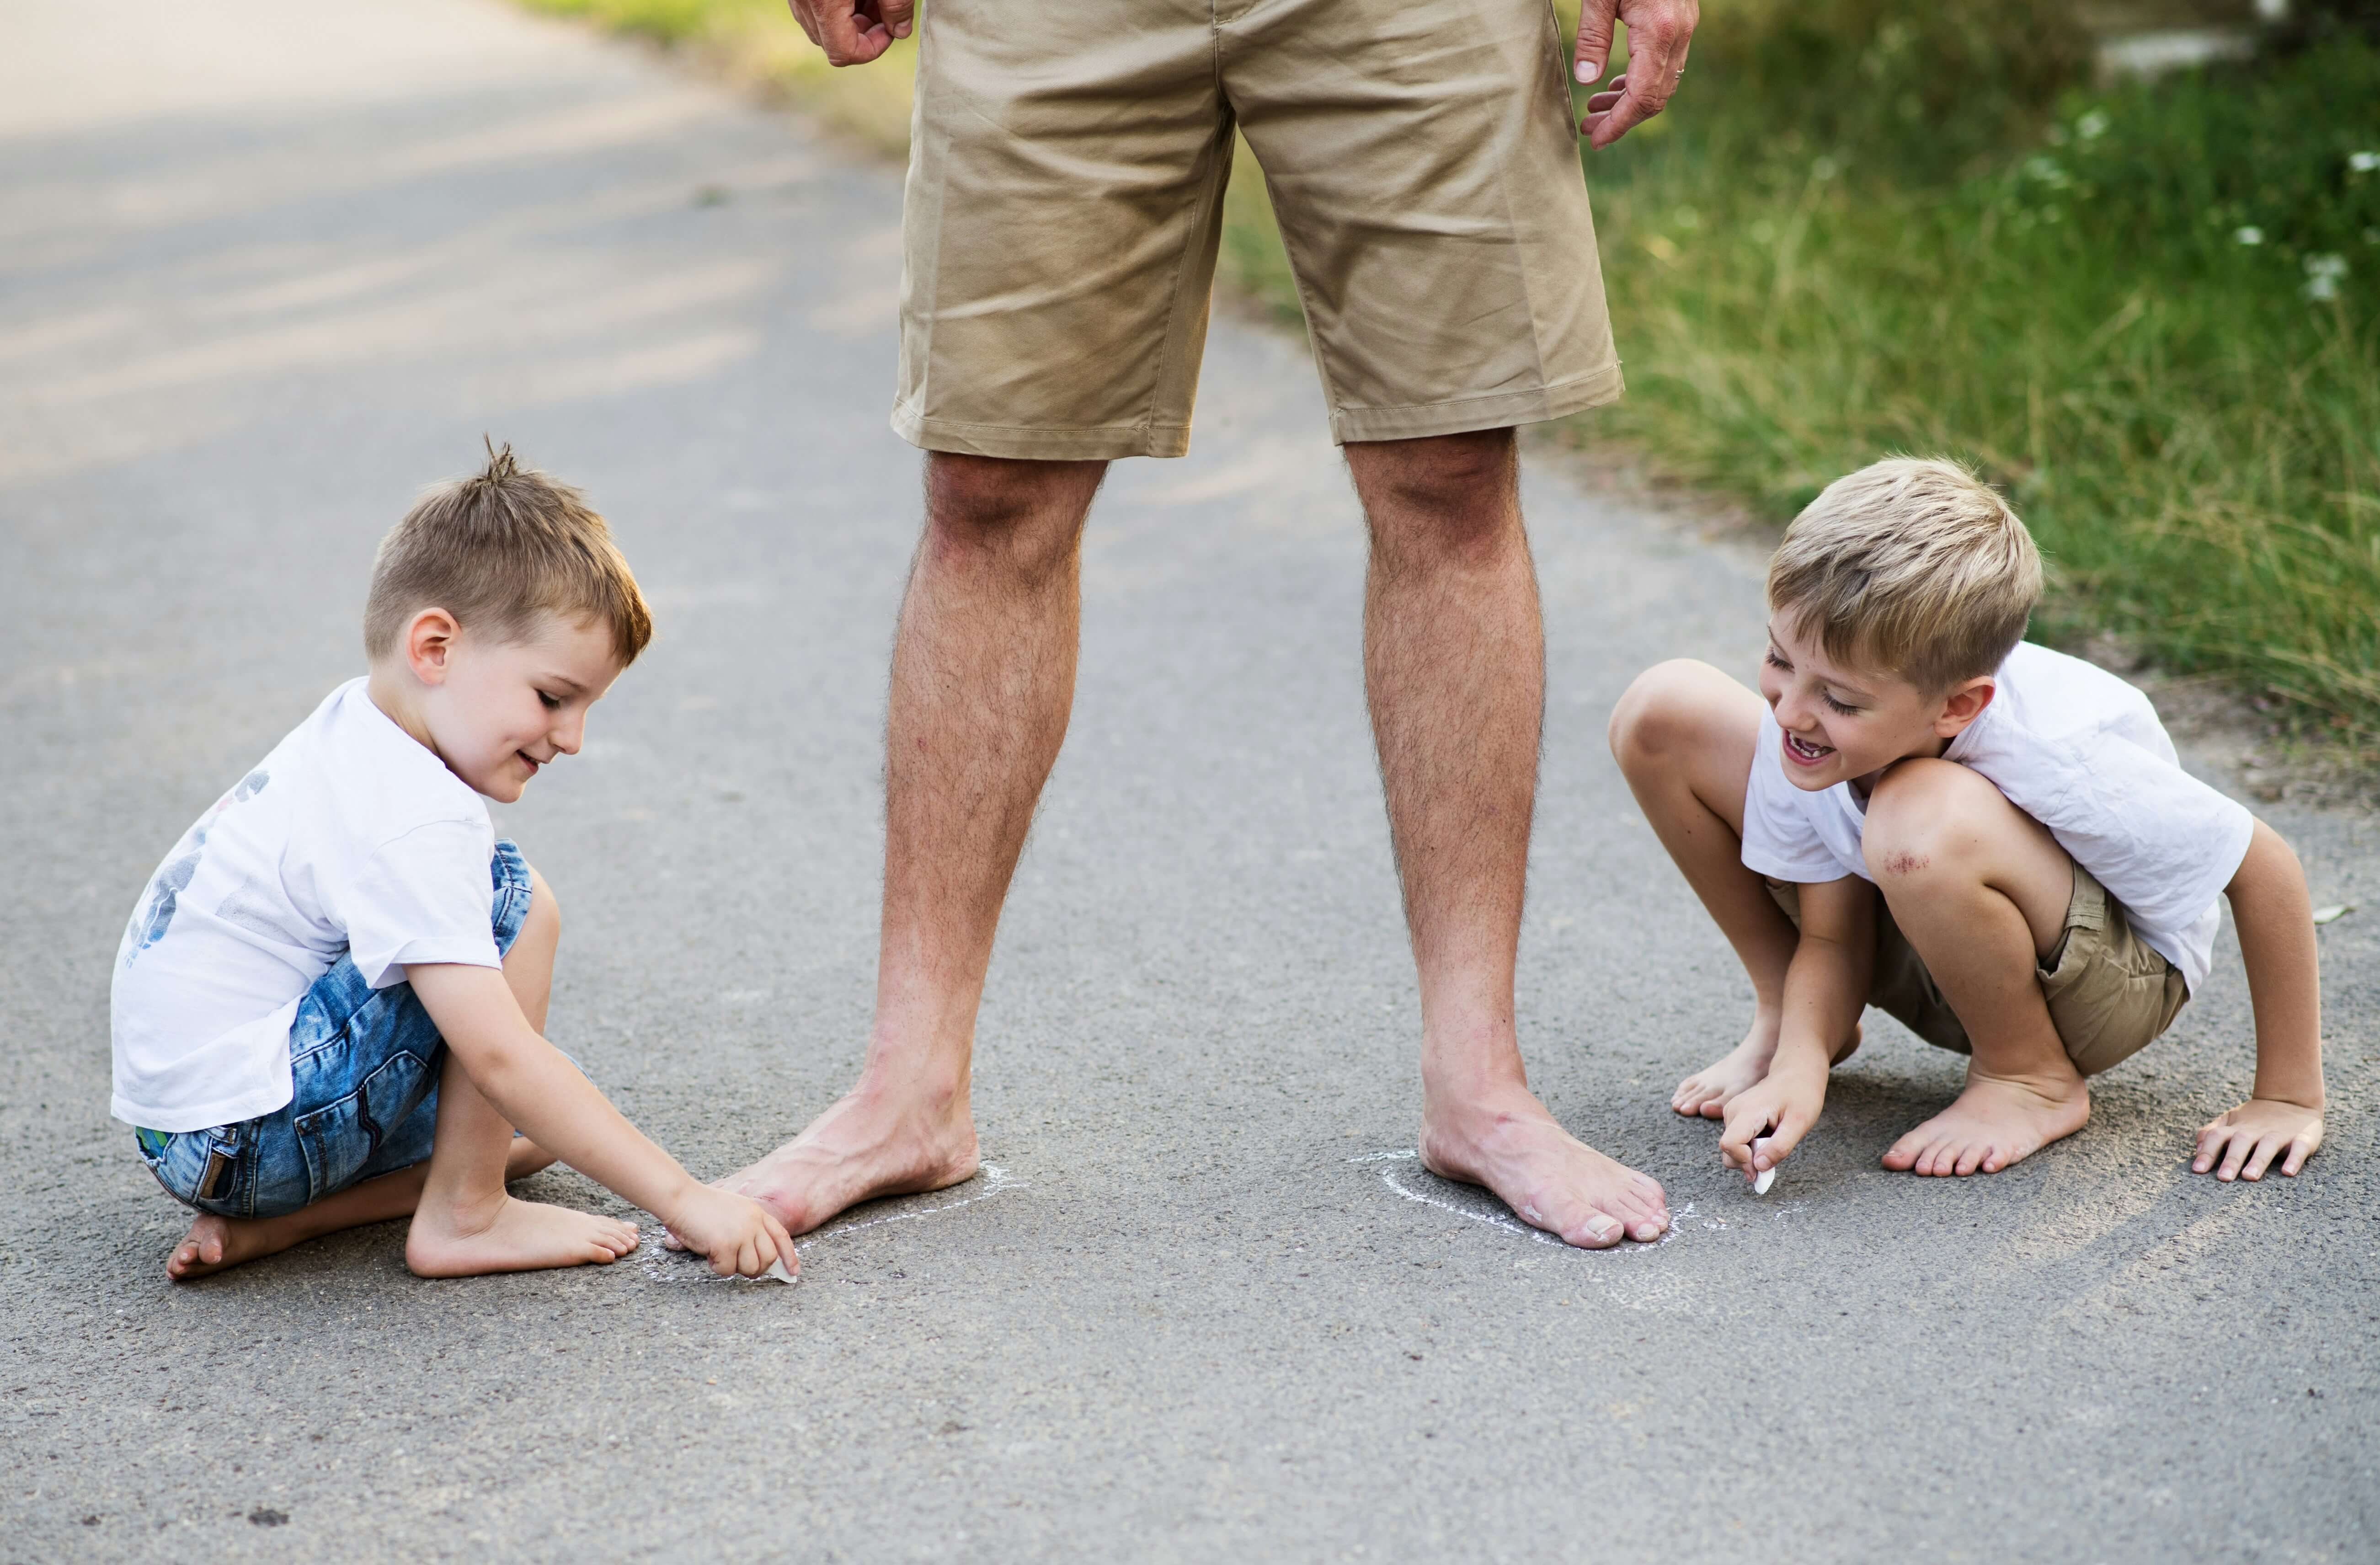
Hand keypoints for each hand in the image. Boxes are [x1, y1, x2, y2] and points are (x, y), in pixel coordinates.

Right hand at [667, 1184, 800, 1277]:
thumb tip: (758, 1259)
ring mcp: (741, 1234)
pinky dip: (717, 1266)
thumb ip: (749, 1228)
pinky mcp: (726, 1245)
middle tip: (737, 1264)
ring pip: (751, 1268)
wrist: (681, 1198)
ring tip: (718, 1252)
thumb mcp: (734, 1211)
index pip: (781, 1237)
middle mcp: (754, 1223)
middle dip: (756, 1268)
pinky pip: (728, 1270)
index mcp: (757, 1212)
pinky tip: (708, 1251)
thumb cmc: (701, 1206)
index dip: (789, 1256)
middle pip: (769, 1258)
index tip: (792, 1273)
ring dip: (733, 1267)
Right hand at [785, 0, 909, 66]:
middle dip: (863, 34)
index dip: (873, 49)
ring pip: (821, 27)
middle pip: (832, 43)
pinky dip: (836, 7)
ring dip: (850, 21)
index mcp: (823, 2)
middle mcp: (802, 0)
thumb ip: (897, 6)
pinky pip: (814, 8)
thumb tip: (901, 32)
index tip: (890, 30)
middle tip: (885, 10)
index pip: (844, 53)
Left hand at [1573, 0, 1697, 149]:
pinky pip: (1666, 64)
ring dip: (1630, 101)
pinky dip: (1643, 81)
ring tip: (1595, 108)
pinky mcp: (1682, 21)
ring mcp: (1685, 27)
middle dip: (1622, 119)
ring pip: (1663, 82)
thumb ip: (1593, 37)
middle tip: (1588, 127)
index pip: (1642, 96)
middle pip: (1655, 96)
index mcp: (1658, 31)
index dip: (1618, 124)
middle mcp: (1679, 34)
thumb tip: (1586, 80)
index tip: (1596, 141)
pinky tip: (1616, 85)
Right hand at [1717, 1058, 1824, 1181]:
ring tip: (1774, 1140)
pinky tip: (1769, 1137)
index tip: (1766, 1163)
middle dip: (1748, 1162)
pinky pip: (1737, 1140)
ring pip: (1732, 1148)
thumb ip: (1779, 1147)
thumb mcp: (1799, 1123)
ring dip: (1751, 1154)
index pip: (1729, 1145)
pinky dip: (1751, 1147)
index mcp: (1746, 1111)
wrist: (1797, 1071)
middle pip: (1727, 1151)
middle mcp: (1733, 1111)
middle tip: (1774, 1155)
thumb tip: (1759, 1167)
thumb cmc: (1801, 1094)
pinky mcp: (1735, 1116)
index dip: (1745, 1161)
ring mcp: (1732, 1113)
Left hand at [2192, 1098, 2322, 1180]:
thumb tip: (2196, 1151)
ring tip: (2249, 1177)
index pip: (2216, 1137)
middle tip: (2223, 1178)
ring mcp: (2279, 1133)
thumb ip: (2211, 1133)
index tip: (2197, 1170)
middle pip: (2240, 1142)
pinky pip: (2299, 1148)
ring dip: (2258, 1161)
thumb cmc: (2254, 1118)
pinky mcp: (2302, 1138)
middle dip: (2231, 1160)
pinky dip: (2294, 1159)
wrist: (2291, 1100)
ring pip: (2267, 1146)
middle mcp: (2255, 1130)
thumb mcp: (2230, 1121)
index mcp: (2236, 1128)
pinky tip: (2288, 1173)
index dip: (2207, 1152)